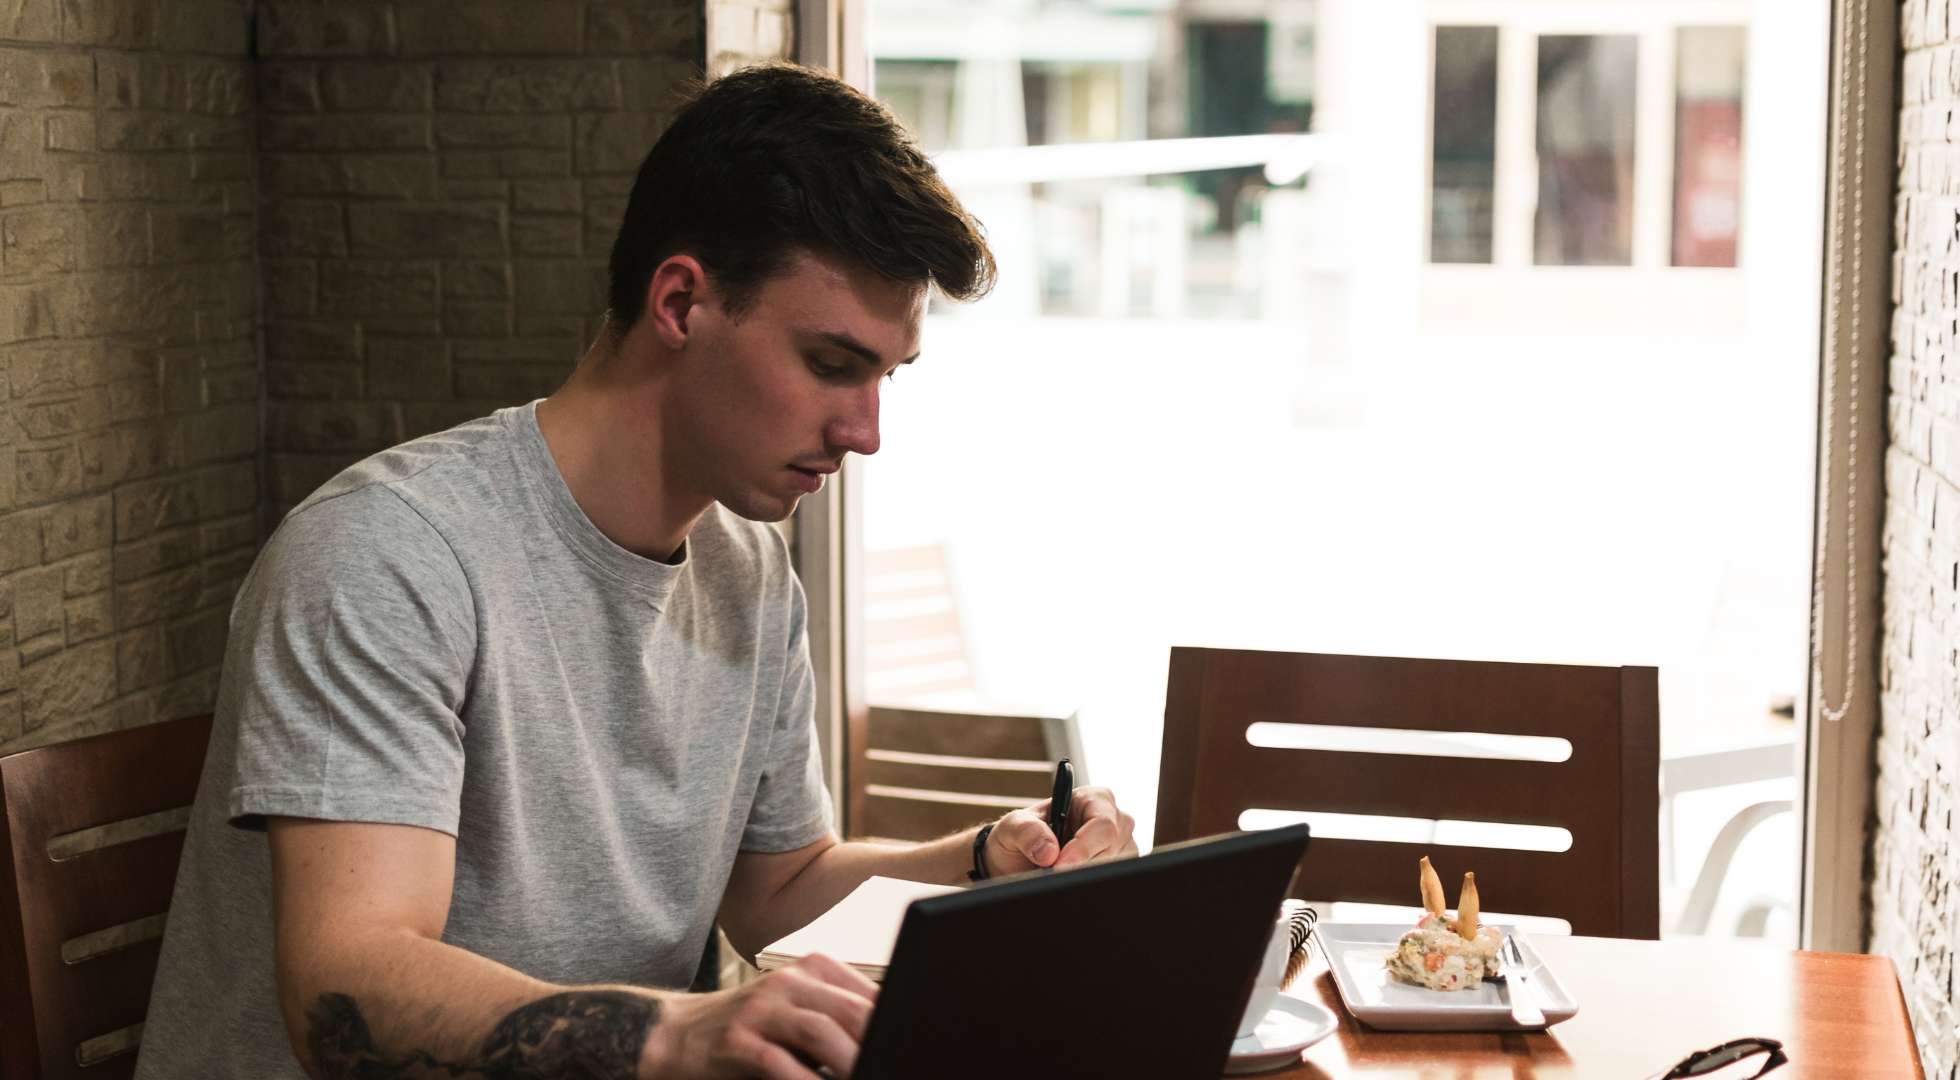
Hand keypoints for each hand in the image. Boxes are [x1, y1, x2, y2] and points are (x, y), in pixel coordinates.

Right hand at [639, 954, 877, 1078]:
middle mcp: (789, 982)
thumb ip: (837, 1020)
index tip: (910, 1044)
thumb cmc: (750, 1030)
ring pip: (820, 1031)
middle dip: (878, 1041)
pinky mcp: (737, 1040)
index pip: (866, 993)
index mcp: (812, 970)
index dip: (893, 1020)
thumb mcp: (796, 1013)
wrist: (675, 1034)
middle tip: (898, 1062)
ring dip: (850, 1061)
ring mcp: (761, 1008)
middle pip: (849, 1010)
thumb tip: (884, 1041)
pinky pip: (778, 1061)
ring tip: (870, 1077)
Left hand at [985, 786, 1138, 875]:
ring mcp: (1121, 847)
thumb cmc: (1020, 838)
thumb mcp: (1012, 827)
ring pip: (1115, 869)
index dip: (1083, 847)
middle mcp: (1114, 820)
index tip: (1059, 865)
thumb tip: (1049, 851)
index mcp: (1093, 799)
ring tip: (1057, 876)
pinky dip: (1089, 886)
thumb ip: (1026, 831)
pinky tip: (1070, 883)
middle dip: (1082, 866)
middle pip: (1113, 848)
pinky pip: (1113, 882)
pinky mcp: (1119, 870)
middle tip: (1053, 876)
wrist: (1018, 864)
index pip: (1102, 823)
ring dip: (1085, 877)